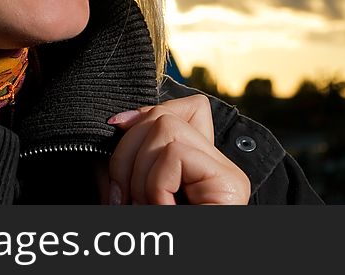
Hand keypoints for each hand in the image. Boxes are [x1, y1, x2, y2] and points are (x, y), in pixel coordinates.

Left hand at [106, 95, 250, 204]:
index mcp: (199, 168)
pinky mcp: (229, 183)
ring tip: (145, 209)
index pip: (185, 108)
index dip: (143, 114)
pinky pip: (176, 153)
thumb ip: (130, 162)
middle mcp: (219, 166)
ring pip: (166, 127)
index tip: (115, 128)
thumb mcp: (132, 191)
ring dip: (141, 175)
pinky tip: (163, 211)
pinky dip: (156, 186)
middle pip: (164, 116)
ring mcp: (227, 173)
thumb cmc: (154, 237)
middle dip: (128, 153)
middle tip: (125, 199)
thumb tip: (117, 121)